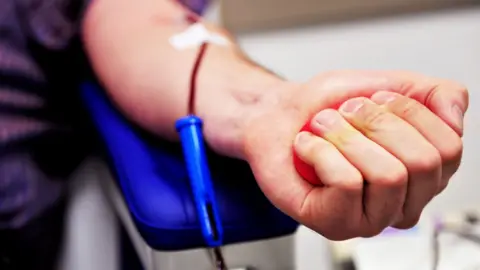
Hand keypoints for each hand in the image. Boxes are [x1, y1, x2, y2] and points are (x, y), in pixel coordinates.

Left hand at [243, 70, 467, 239]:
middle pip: (423, 162)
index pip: (449, 146)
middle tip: (343, 113)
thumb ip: (437, 95)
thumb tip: (456, 121)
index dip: (407, 111)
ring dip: (345, 136)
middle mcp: (404, 200)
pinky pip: (346, 183)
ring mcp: (371, 218)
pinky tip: (308, 148)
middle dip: (375, 121)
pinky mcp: (335, 224)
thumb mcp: (388, 85)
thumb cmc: (327, 106)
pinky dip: (320, 151)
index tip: (373, 99)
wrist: (279, 116)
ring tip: (322, 129)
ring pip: (387, 175)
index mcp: (424, 172)